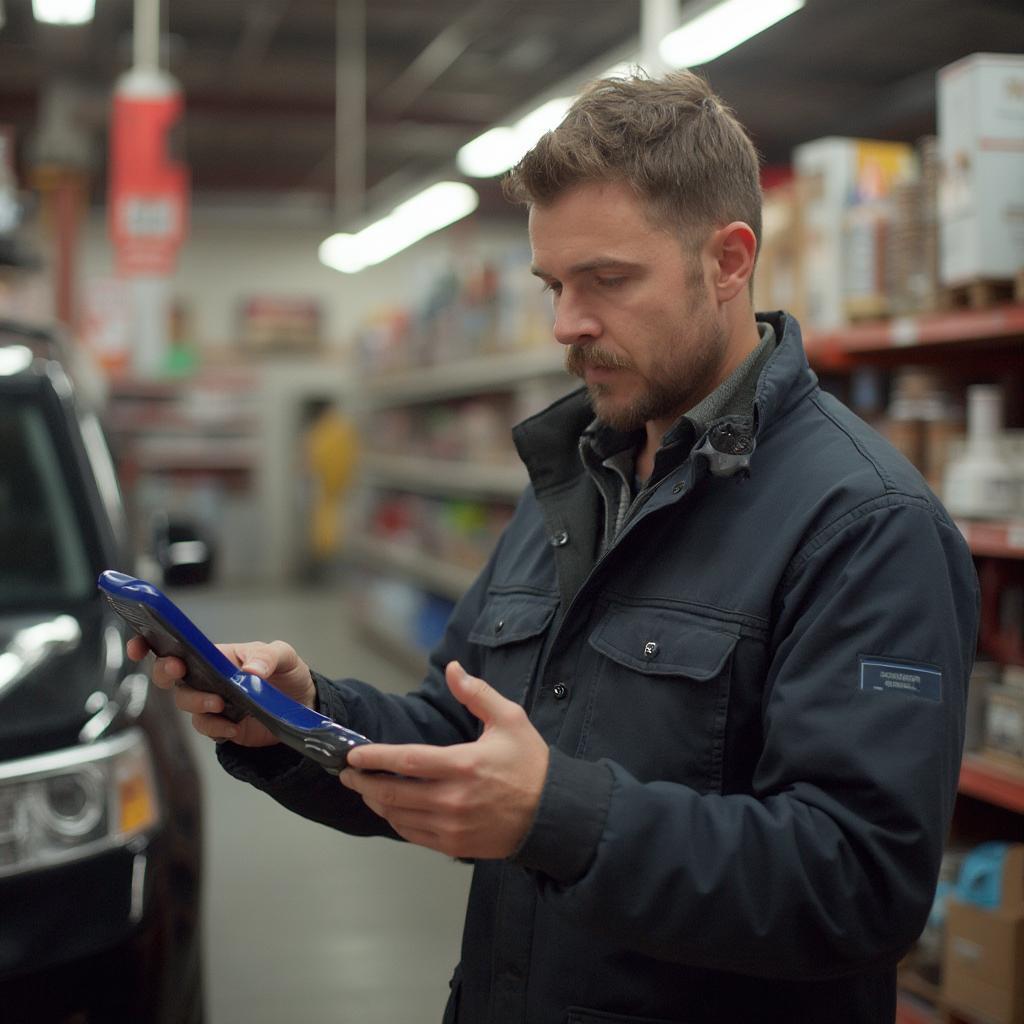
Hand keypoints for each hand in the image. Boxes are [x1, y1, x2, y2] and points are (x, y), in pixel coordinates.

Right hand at [126, 635, 315, 747]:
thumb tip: (250, 670)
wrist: (303, 707)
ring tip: (220, 703)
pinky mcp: (222, 726)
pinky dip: (214, 727)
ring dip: (197, 702)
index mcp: (217, 654)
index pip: (178, 645)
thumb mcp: (284, 655)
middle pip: (170, 675)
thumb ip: (268, 657)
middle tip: (179, 669)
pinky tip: (232, 726)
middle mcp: (207, 678)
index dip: (151, 643)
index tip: (139, 645)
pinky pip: (205, 727)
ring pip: (185, 702)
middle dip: (166, 671)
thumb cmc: (288, 673)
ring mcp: (212, 702)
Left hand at [340, 661, 549, 859]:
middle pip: (394, 793)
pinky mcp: (455, 845)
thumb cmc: (530, 764)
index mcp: (465, 765)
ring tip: (364, 788)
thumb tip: (453, 668)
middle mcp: (455, 799)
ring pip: (399, 816)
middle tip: (347, 773)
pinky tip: (390, 808)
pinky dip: (396, 821)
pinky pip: (414, 835)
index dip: (375, 758)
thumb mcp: (510, 719)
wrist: (553, 814)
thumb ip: (477, 694)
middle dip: (364, 782)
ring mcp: (453, 826)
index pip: (407, 762)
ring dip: (376, 801)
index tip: (353, 755)